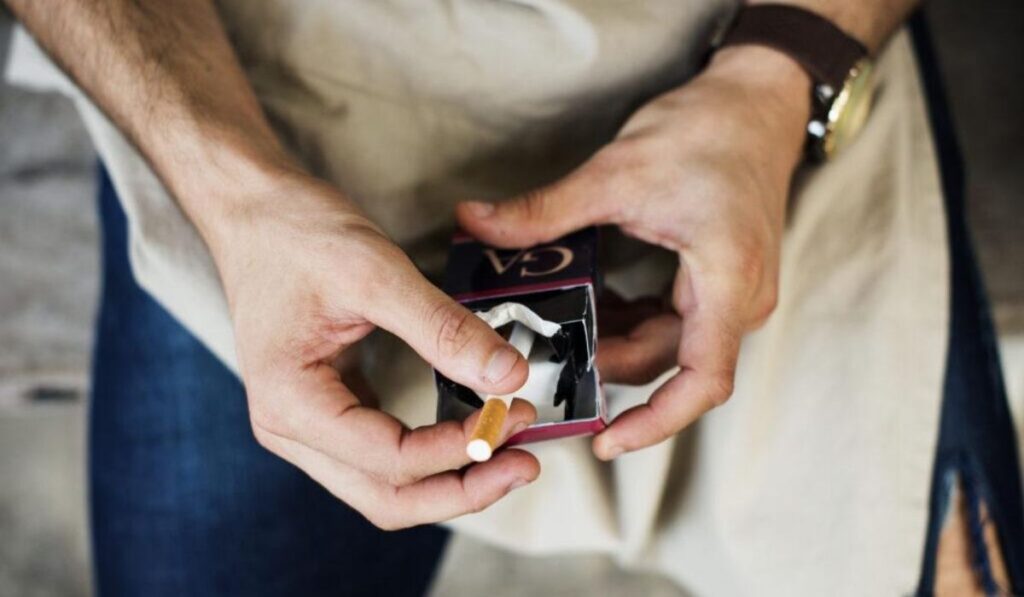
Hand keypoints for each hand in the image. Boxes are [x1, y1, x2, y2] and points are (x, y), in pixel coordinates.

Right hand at [204, 170, 539, 528]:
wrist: (254, 209)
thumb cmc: (295, 232)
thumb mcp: (375, 272)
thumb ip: (443, 329)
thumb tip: (508, 376)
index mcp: (291, 404)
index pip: (389, 460)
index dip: (459, 448)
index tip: (512, 416)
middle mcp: (290, 428)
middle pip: (387, 498)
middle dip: (461, 489)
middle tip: (523, 463)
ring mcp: (306, 424)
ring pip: (385, 486)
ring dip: (450, 479)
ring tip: (509, 452)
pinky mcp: (328, 408)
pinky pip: (383, 455)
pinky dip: (432, 454)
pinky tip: (474, 432)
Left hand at [456, 46, 810, 459]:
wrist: (755, 103)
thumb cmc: (707, 131)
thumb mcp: (616, 172)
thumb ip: (545, 210)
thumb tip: (473, 222)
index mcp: (728, 282)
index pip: (703, 380)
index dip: (656, 422)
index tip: (607, 441)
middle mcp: (740, 300)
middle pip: (668, 363)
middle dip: (605, 366)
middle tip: (542, 359)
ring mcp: (734, 294)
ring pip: (667, 346)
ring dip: (614, 344)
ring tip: (557, 335)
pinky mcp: (720, 284)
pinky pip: (673, 324)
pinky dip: (630, 322)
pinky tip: (589, 308)